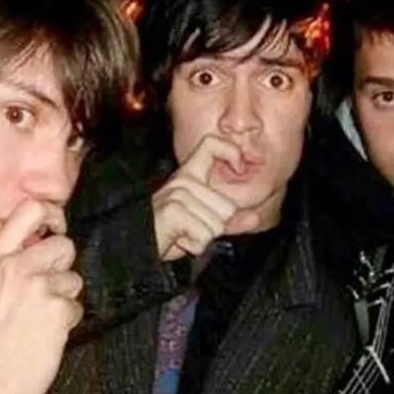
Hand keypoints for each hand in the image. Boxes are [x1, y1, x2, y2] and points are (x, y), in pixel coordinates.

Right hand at [0, 200, 82, 393]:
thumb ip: (14, 263)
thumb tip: (50, 243)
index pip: (30, 209)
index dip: (53, 214)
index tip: (57, 229)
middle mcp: (14, 264)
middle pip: (64, 245)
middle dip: (63, 269)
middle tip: (45, 294)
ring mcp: (36, 285)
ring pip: (74, 278)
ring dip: (65, 299)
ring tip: (41, 320)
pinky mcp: (57, 308)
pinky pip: (77, 306)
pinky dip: (68, 322)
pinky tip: (47, 336)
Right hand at [153, 135, 259, 260]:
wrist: (137, 248)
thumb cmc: (168, 234)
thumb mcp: (203, 225)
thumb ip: (229, 222)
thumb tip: (256, 219)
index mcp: (190, 176)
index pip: (212, 144)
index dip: (231, 151)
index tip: (240, 165)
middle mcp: (184, 181)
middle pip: (227, 207)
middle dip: (213, 228)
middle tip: (190, 229)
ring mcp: (177, 194)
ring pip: (216, 225)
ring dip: (202, 238)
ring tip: (183, 234)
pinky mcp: (173, 211)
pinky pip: (203, 235)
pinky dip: (194, 246)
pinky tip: (179, 240)